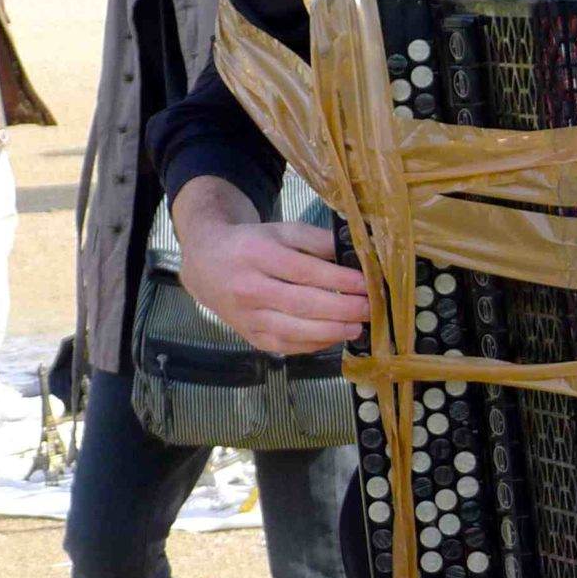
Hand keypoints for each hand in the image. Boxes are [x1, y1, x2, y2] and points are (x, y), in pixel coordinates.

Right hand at [173, 186, 368, 354]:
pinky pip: (284, 346)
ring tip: (358, 328)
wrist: (206, 265)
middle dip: (342, 309)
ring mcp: (246, 316)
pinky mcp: (249, 336)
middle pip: (301, 304)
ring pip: (293, 331)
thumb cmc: (252, 245)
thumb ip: (318, 240)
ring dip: (331, 332)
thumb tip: (357, 252)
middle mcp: (248, 288)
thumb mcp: (282, 231)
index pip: (306, 271)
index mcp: (257, 255)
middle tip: (370, 309)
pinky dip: (313, 344)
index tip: (368, 284)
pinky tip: (334, 337)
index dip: (341, 281)